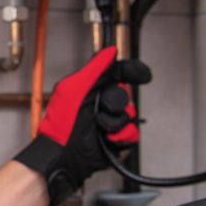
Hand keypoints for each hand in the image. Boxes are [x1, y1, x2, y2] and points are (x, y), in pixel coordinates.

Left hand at [14, 47, 150, 205]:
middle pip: (125, 94)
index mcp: (92, 87)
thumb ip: (94, 68)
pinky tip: (106, 138)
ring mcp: (111, 121)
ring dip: (114, 121)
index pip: (118, 73)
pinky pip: (132, 133)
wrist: (64, 153)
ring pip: (130, 114)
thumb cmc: (61, 123)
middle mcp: (103, 102)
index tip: (143, 76)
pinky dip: (120, 136)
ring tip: (98, 127)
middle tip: (99, 110)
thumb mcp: (74, 88)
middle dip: (114, 102)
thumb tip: (111, 51)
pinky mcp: (117, 138)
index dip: (132, 72)